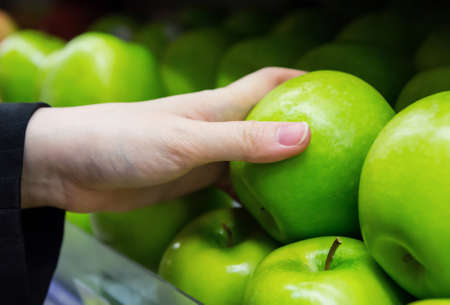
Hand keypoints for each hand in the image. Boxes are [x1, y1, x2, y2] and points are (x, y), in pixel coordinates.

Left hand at [21, 68, 309, 211]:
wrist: (69, 165)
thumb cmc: (123, 141)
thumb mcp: (187, 141)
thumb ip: (242, 140)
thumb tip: (305, 135)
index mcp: (218, 106)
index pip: (269, 83)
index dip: (303, 82)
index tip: (337, 91)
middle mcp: (216, 126)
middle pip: (267, 122)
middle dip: (299, 129)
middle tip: (335, 148)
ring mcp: (204, 154)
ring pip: (252, 156)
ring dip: (278, 167)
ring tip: (311, 183)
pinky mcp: (190, 179)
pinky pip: (231, 184)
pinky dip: (252, 194)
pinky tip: (268, 209)